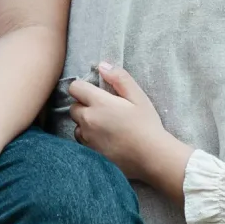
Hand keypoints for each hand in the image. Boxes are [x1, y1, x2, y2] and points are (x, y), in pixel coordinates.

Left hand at [70, 64, 190, 196]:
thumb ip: (119, 78)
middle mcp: (87, 120)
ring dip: (85, 123)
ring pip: (77, 125)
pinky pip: (81, 141)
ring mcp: (87, 138)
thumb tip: (102, 66)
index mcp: (98, 103)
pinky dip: (89, 138)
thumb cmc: (146, 124)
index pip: (75, 87)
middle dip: (84, 105)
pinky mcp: (89, 153)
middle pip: (74, 107)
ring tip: (105, 126)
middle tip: (104, 110)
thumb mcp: (138, 96)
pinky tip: (105, 140)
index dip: (84, 87)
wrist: (151, 157)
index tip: (95, 91)